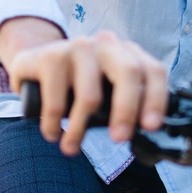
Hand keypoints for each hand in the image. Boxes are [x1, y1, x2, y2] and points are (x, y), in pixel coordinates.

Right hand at [0, 20, 167, 154]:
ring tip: (71, 148)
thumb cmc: (78, 83)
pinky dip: (53, 125)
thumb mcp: (106, 89)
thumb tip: (145, 133)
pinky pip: (56, 101)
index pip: (152, 71)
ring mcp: (77, 46)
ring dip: (80, 131)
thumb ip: (126, 103)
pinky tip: (52, 133)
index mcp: (126, 52)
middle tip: (119, 139)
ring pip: (90, 96)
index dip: (157, 99)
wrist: (35, 61)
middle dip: (127, 111)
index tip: (151, 128)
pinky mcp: (50, 56)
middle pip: (128, 72)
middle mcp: (105, 44)